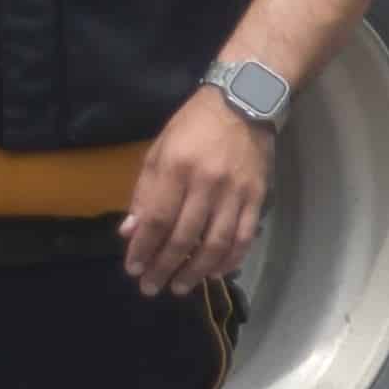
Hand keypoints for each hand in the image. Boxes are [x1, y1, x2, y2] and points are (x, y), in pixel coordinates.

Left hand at [119, 79, 276, 298]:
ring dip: (195, 271)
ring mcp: (236, 193)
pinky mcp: (257, 197)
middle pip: (184, 237)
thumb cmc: (194, 125)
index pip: (157, 219)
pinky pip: (244, 236)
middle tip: (151, 287)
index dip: (143, 248)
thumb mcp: (159, 151)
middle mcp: (207, 183)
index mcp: (177, 168)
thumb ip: (145, 192)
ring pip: (215, 244)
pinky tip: (215, 272)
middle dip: (164, 266)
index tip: (134, 269)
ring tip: (180, 286)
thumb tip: (130, 231)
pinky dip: (230, 259)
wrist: (245, 101)